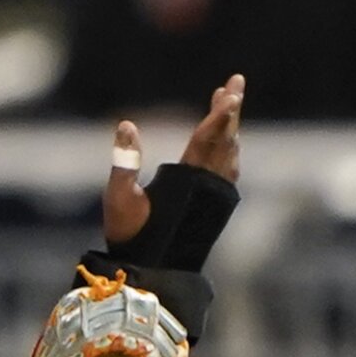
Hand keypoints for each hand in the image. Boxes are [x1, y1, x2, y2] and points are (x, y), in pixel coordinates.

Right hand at [99, 74, 245, 244]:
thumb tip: (126, 125)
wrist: (153, 273)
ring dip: (230, 128)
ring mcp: (215, 197)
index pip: (207, 139)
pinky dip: (228, 149)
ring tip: (229, 104)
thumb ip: (124, 162)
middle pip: (225, 140)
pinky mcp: (215, 206)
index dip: (220, 115)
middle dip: (230, 110)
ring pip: (229, 154)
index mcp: (187, 180)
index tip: (231, 93)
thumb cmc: (132, 236)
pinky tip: (227, 144)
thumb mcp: (119, 198)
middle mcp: (208, 186)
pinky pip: (228, 169)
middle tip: (236, 82)